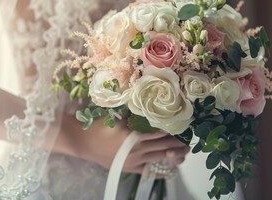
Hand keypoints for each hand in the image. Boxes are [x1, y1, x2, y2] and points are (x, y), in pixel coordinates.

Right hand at [54, 116, 188, 173]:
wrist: (83, 142)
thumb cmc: (99, 126)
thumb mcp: (116, 115)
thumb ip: (133, 112)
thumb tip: (148, 101)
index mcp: (134, 137)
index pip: (160, 134)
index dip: (173, 131)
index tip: (183, 126)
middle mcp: (137, 151)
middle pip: (163, 147)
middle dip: (177, 144)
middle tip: (188, 140)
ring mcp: (134, 161)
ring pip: (158, 158)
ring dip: (172, 154)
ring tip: (183, 151)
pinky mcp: (129, 168)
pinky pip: (149, 171)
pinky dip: (161, 169)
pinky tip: (170, 168)